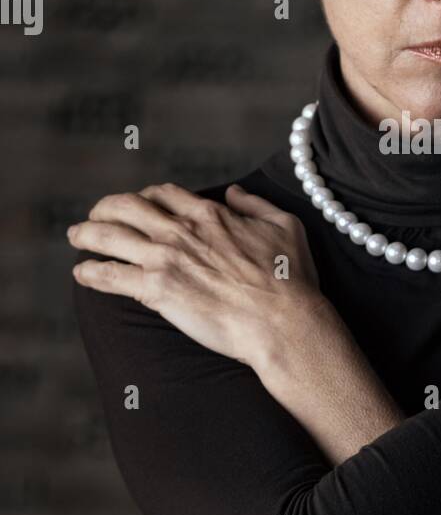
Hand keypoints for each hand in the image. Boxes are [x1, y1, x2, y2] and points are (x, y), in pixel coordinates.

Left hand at [68, 182, 324, 372]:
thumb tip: (234, 192)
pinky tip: (82, 273)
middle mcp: (180, 231)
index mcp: (208, 214)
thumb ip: (256, 204)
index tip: (141, 203)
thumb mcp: (285, 226)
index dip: (147, 196)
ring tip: (76, 236)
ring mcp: (165, 259)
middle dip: (106, 207)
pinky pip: (109, 276)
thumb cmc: (290, 279)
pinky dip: (91, 272)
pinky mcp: (155, 290)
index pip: (164, 194)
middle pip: (126, 206)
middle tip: (96, 215)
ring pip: (109, 236)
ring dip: (87, 234)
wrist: (281, 322)